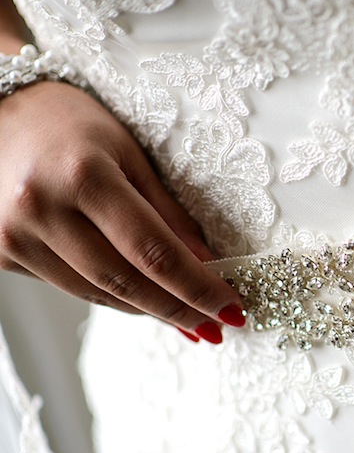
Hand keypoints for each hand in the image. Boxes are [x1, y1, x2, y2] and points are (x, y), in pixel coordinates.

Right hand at [0, 81, 244, 342]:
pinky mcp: (1, 254)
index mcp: (84, 176)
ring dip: (149, 310)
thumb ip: (168, 212)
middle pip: (126, 282)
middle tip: (216, 328)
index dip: (197, 287)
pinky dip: (113, 296)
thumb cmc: (71, 124)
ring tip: (189, 320)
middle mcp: (42, 209)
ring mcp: (14, 236)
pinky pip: (72, 287)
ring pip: (98, 293)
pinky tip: (143, 299)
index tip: (231, 309)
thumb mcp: (130, 153)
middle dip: (178, 310)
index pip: (154, 251)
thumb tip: (209, 264)